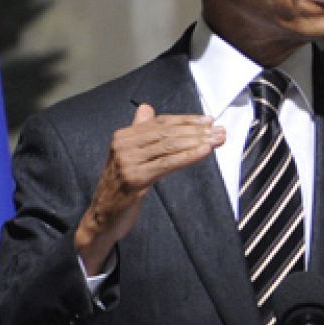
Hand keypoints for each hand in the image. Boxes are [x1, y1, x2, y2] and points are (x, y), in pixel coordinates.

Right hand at [75, 103, 223, 271]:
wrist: (103, 217)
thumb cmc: (121, 187)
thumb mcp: (129, 156)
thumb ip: (139, 132)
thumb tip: (147, 107)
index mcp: (123, 136)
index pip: (160, 123)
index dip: (186, 120)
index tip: (209, 121)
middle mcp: (123, 145)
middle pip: (167, 133)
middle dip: (197, 131)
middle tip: (220, 131)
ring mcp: (127, 162)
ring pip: (169, 146)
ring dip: (198, 142)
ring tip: (218, 140)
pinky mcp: (135, 179)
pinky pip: (167, 164)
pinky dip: (188, 156)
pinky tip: (205, 152)